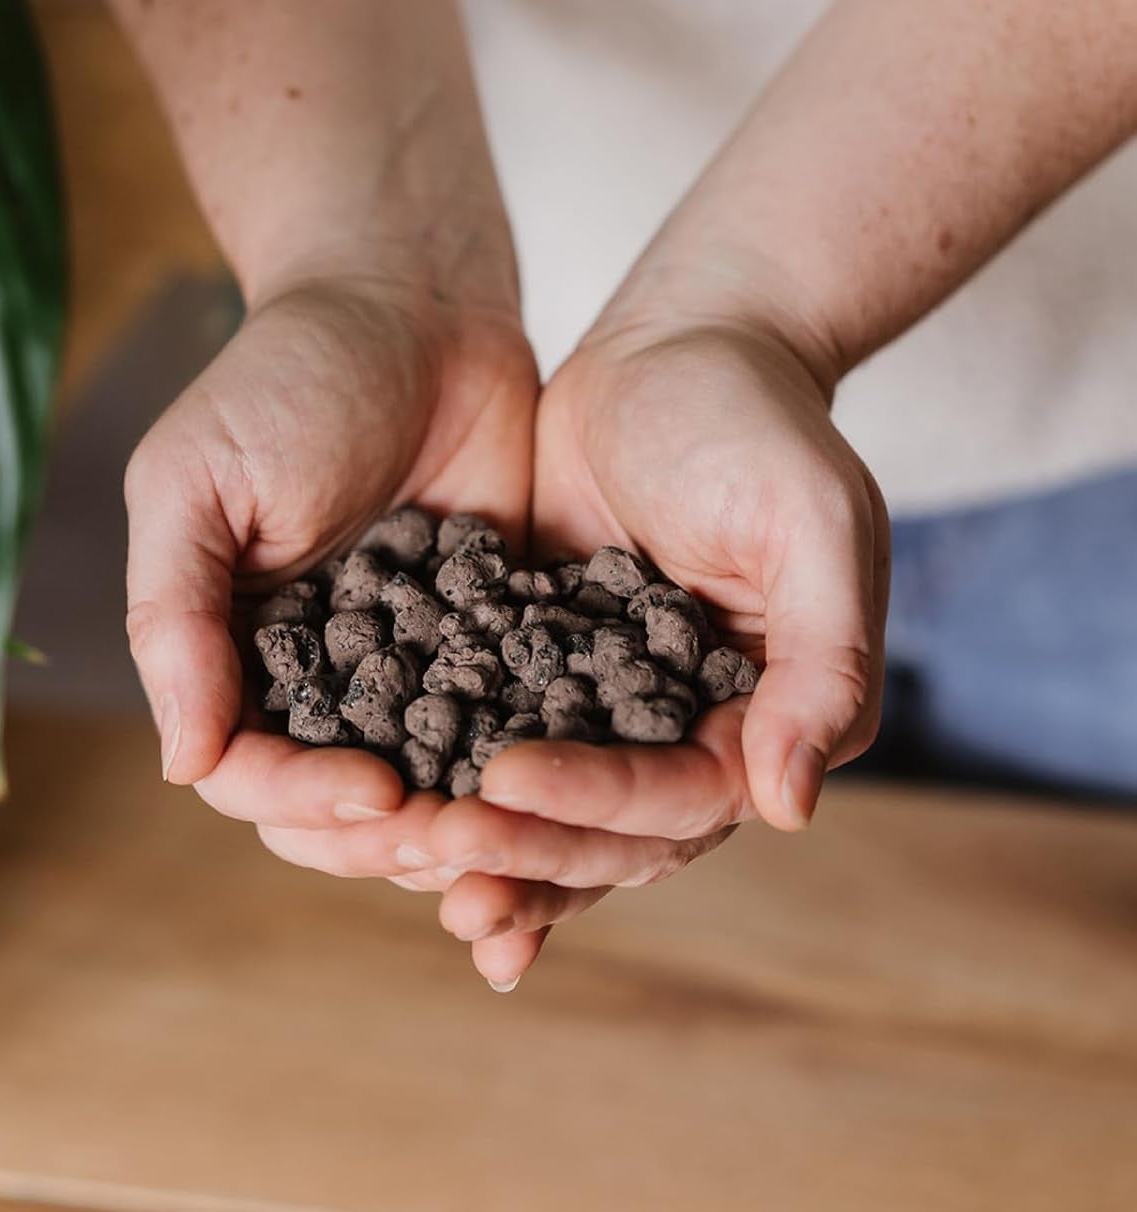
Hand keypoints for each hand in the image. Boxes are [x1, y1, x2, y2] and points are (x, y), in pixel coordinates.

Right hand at [124, 250, 537, 824]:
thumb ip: (174, 619)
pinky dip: (525, 768)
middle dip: (385, 836)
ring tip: (516, 827)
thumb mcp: (197, 484)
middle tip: (457, 834)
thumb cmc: (286, 377)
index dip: (302, 801)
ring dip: (460, 822)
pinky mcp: (491, 642)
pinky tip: (569, 783)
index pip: (247, 774)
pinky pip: (503, 728)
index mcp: (233, 654)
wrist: (415, 303)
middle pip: (333, 809)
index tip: (376, 793)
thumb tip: (178, 765)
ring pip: (421, 789)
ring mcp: (408, 667)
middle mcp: (315, 679)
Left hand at [450, 308, 888, 961]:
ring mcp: (606, 712)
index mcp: (759, 720)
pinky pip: (493, 744)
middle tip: (437, 849)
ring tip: (401, 860)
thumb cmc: (757, 425)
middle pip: (606, 832)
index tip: (503, 780)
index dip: (593, 802)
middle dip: (524, 847)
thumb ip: (823, 662)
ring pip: (547, 811)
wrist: (677, 351)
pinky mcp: (538, 674)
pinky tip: (388, 820)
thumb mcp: (810, 527)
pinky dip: (450, 787)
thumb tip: (789, 806)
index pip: (678, 800)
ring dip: (484, 848)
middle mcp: (685, 736)